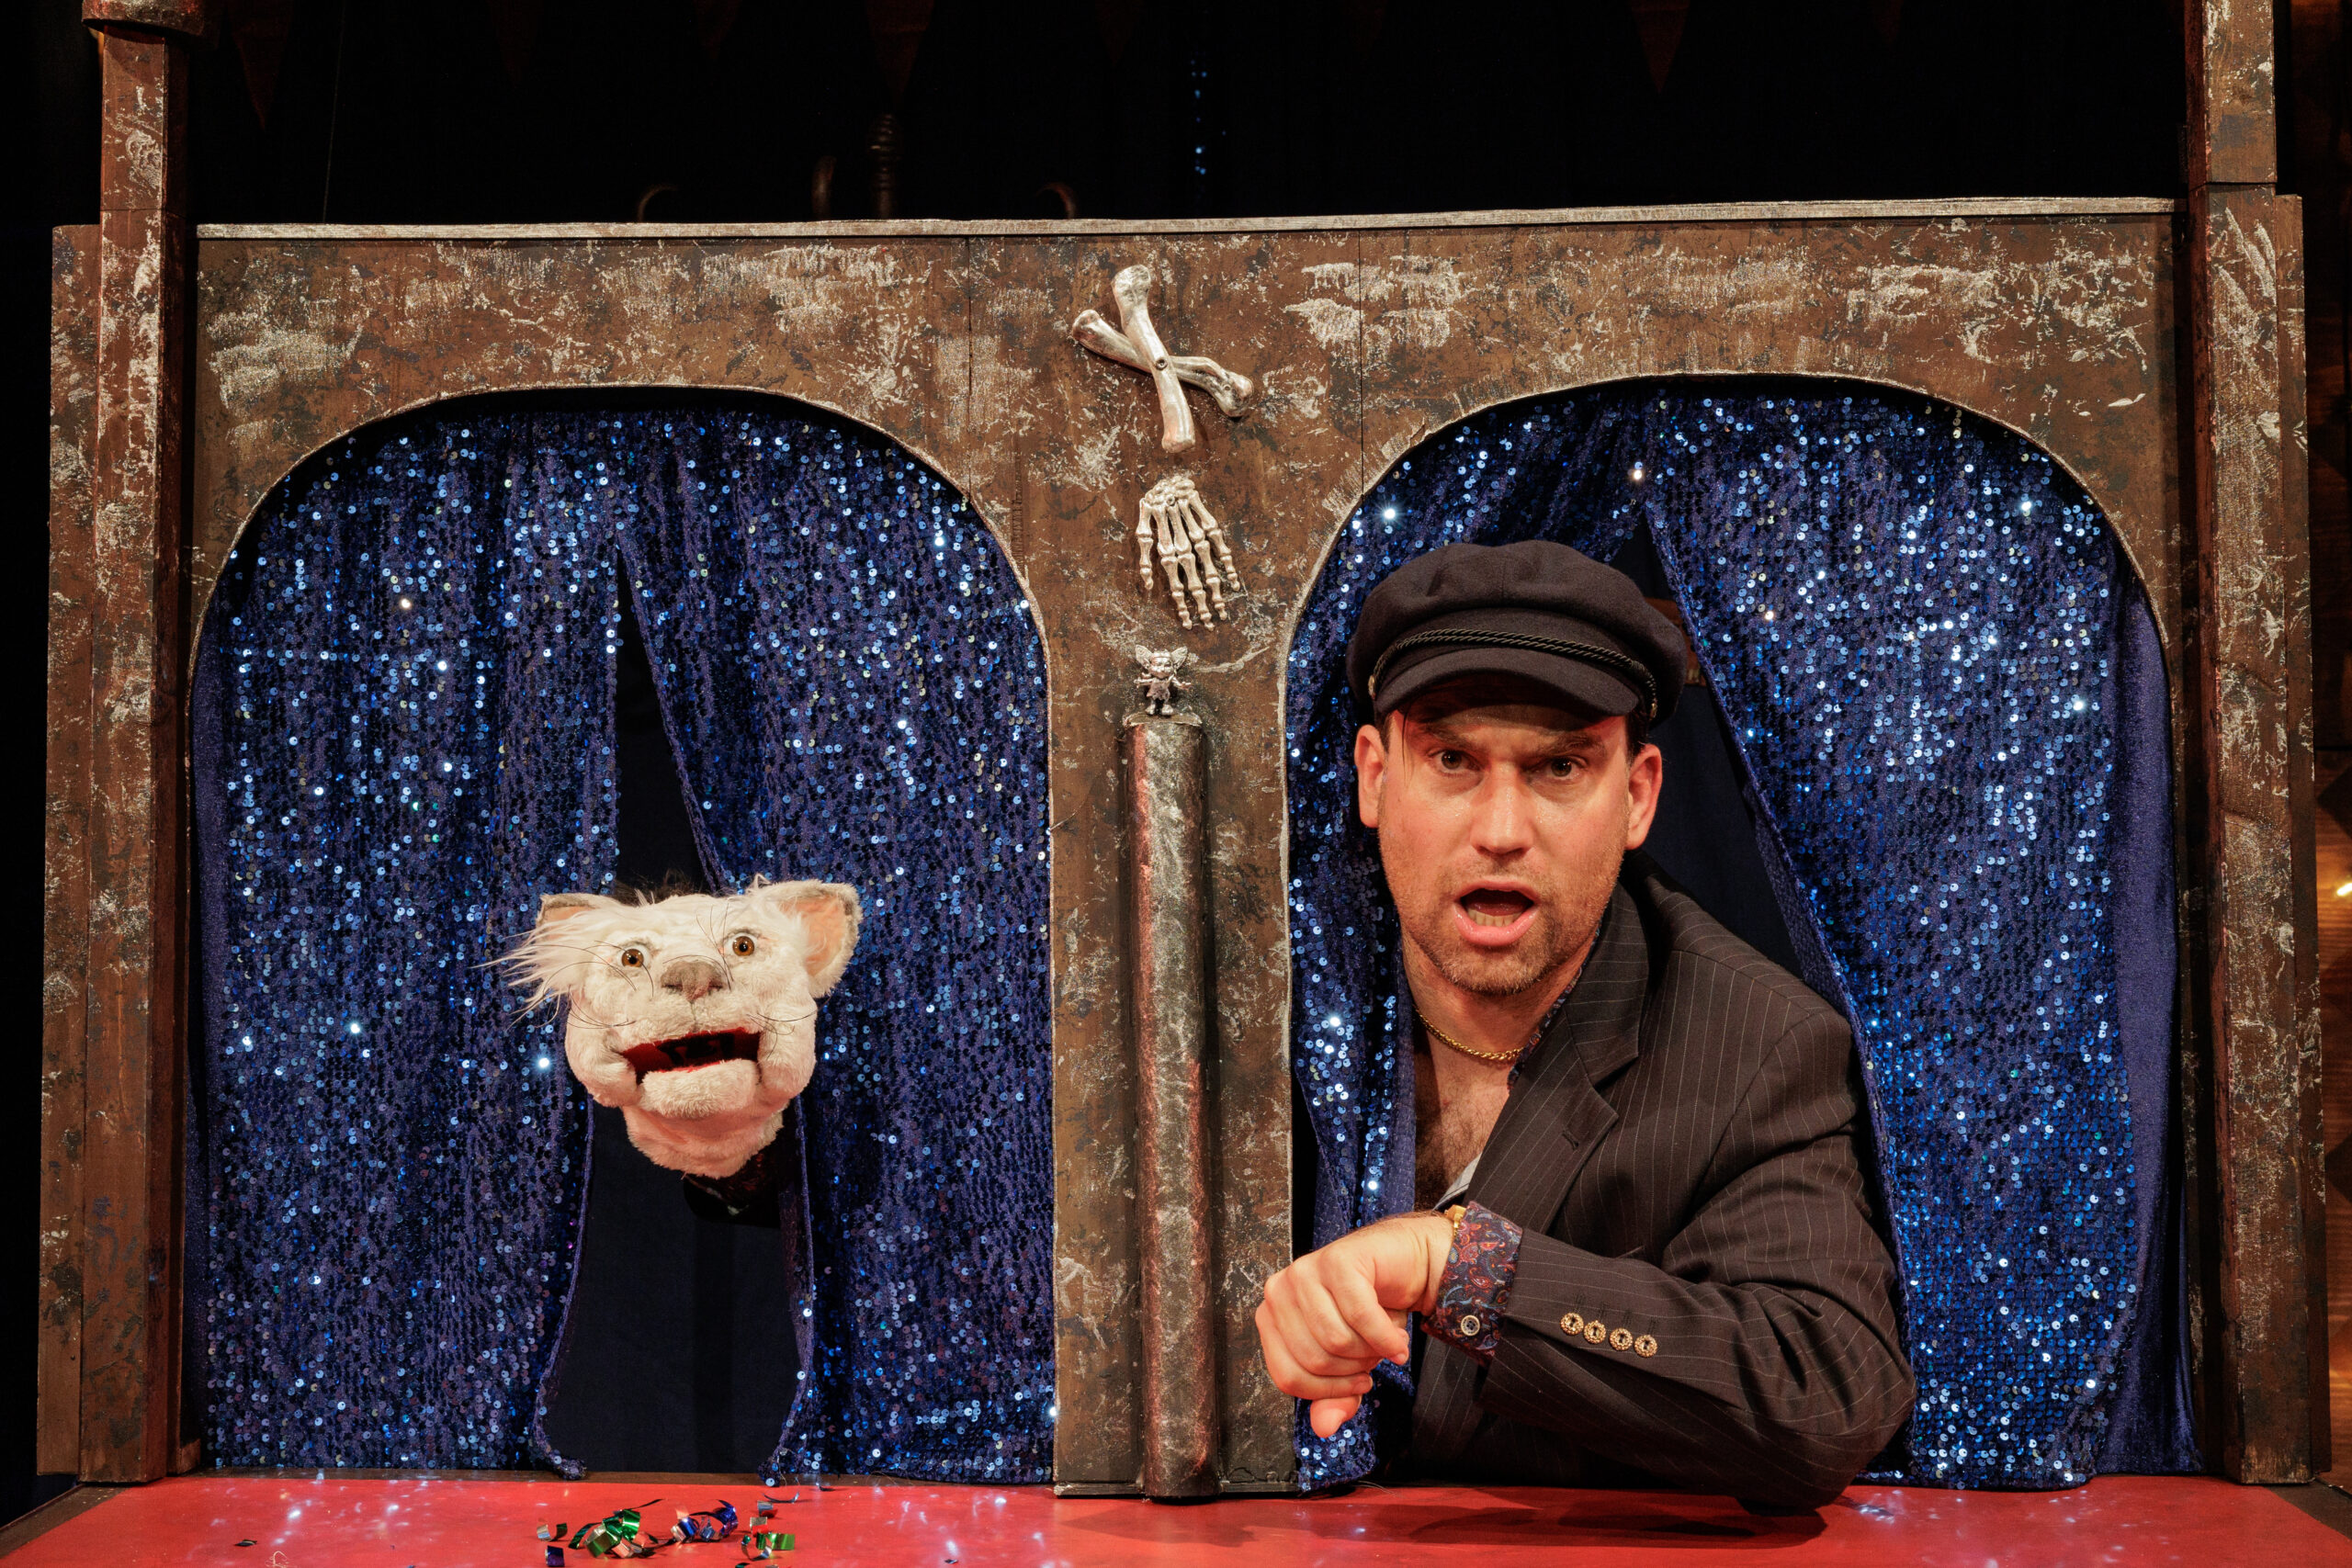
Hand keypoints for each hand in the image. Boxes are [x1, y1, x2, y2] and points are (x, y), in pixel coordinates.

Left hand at [1256, 1211, 1455, 1438]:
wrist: (1405, 1265)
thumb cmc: (1369, 1312)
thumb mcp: (1351, 1364)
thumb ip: (1334, 1397)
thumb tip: (1323, 1429)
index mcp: (1271, 1317)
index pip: (1287, 1377)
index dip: (1327, 1392)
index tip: (1359, 1385)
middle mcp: (1279, 1291)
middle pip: (1313, 1360)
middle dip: (1354, 1369)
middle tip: (1373, 1356)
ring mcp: (1305, 1271)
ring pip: (1336, 1340)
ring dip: (1372, 1351)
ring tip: (1383, 1341)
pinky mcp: (1338, 1259)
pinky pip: (1361, 1316)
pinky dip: (1387, 1337)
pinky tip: (1398, 1340)